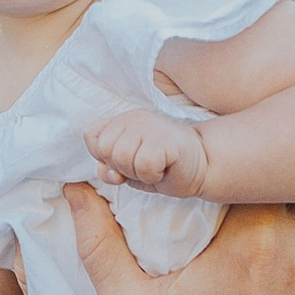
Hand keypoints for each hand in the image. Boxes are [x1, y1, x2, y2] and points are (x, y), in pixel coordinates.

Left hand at [83, 107, 211, 195]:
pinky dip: (151, 176)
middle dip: (121, 167)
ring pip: (122, 158)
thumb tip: (107, 173)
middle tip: (144, 165)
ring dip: (137, 173)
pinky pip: (143, 166)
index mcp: (122, 120)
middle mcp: (133, 118)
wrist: (202, 165)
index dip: (103, 156)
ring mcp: (149, 126)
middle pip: (105, 149)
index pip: (91, 136)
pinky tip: (163, 169)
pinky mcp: (164, 139)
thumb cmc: (164, 166)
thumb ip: (110, 168)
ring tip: (154, 167)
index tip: (126, 160)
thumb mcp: (129, 168)